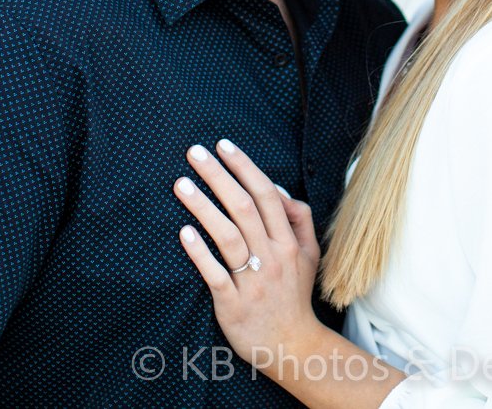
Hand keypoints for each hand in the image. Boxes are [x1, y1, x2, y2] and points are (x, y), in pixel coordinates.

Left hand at [173, 139, 323, 368]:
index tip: (224, 145)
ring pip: (228, 236)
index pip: (267, 195)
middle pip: (244, 207)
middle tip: (194, 152)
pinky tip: (184, 232)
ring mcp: (252, 281)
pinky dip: (200, 252)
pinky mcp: (232, 304)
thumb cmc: (294, 295)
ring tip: (181, 185)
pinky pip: (214, 273)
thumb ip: (299, 220)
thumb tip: (278, 189)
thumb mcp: (310, 255)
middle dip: (218, 176)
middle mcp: (272, 257)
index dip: (244, 167)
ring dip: (203, 207)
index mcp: (289, 242)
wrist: (292, 346)